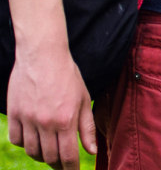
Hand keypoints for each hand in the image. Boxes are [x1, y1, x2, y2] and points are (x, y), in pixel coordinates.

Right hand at [6, 48, 94, 169]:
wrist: (42, 56)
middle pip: (49, 157)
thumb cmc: (67, 76)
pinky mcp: (14, 114)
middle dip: (58, 164)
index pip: (68, 156)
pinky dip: (24, 144)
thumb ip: (87, 127)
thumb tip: (92, 150)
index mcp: (66, 119)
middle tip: (63, 164)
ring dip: (41, 155)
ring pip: (32, 151)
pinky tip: (33, 138)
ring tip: (49, 150)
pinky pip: (16, 140)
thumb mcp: (84, 99)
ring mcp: (27, 119)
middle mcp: (46, 122)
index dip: (71, 168)